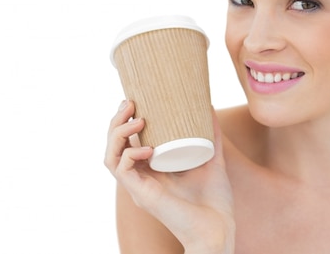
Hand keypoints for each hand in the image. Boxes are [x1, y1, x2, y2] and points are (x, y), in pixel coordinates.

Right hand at [104, 101, 234, 253]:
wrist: (218, 228)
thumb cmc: (215, 201)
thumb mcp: (212, 159)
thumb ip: (212, 136)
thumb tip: (209, 107)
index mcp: (152, 169)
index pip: (126, 142)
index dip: (124, 121)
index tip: (134, 100)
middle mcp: (141, 177)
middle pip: (113, 146)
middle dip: (116, 122)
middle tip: (129, 103)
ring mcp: (139, 187)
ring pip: (110, 157)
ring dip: (118, 134)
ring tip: (137, 120)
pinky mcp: (142, 195)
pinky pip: (123, 171)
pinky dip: (130, 155)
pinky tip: (147, 147)